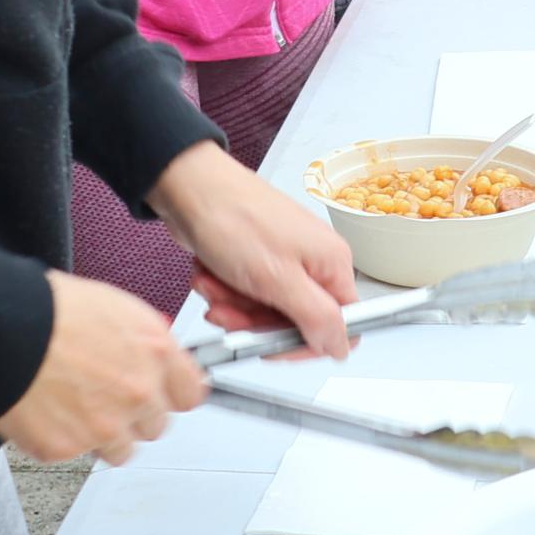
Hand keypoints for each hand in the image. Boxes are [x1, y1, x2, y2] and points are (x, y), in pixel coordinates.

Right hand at [0, 274, 205, 462]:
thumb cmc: (47, 309)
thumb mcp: (114, 306)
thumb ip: (145, 338)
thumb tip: (155, 354)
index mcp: (156, 353)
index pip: (192, 394)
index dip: (172, 394)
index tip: (162, 396)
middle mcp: (138, 393)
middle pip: (157, 425)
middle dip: (135, 415)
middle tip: (106, 398)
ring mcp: (105, 425)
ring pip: (122, 449)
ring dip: (104, 435)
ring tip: (75, 409)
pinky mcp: (68, 448)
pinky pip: (78, 455)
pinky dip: (64, 440)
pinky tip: (48, 413)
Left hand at [149, 138, 358, 355]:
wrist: (190, 188)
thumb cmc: (234, 219)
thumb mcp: (278, 279)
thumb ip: (316, 317)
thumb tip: (343, 346)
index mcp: (332, 263)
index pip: (340, 323)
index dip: (307, 342)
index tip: (274, 344)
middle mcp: (314, 261)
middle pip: (294, 320)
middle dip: (256, 322)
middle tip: (230, 311)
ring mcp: (285, 259)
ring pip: (264, 310)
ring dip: (233, 305)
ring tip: (215, 285)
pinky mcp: (258, 258)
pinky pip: (246, 293)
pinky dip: (224, 290)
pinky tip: (211, 276)